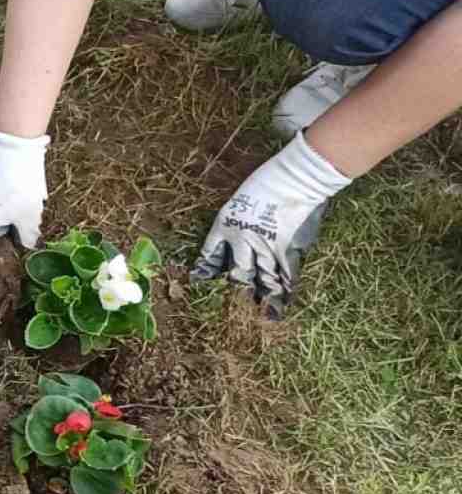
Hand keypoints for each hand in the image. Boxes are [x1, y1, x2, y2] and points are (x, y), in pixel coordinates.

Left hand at [193, 132, 349, 319]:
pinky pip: (286, 276)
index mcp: (225, 226)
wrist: (295, 178)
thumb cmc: (270, 180)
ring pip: (262, 279)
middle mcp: (241, 241)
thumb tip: (242, 225)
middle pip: (236, 272)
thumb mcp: (242, 198)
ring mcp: (265, 248)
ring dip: (263, 297)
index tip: (198, 280)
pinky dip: (286, 290)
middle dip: (237, 288)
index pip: (209, 253)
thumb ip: (239, 216)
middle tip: (236, 305)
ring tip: (262, 315)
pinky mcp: (287, 250)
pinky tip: (285, 303)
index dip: (205, 268)